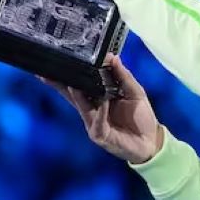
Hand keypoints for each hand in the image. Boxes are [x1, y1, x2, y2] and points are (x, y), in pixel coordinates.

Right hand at [40, 55, 163, 163]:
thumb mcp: (135, 92)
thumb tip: (114, 58)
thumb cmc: (141, 118)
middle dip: (60, 84)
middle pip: (73, 95)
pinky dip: (102, 112)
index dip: (71, 74)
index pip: (81, 84)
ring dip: (78, 96)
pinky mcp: (100, 135)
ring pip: (82, 107)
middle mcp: (92, 110)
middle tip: (48, 73)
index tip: (63, 60)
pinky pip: (98, 121)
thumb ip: (123, 76)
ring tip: (72, 84)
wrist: (151, 141)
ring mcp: (94, 123)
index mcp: (99, 98)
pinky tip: (104, 102)